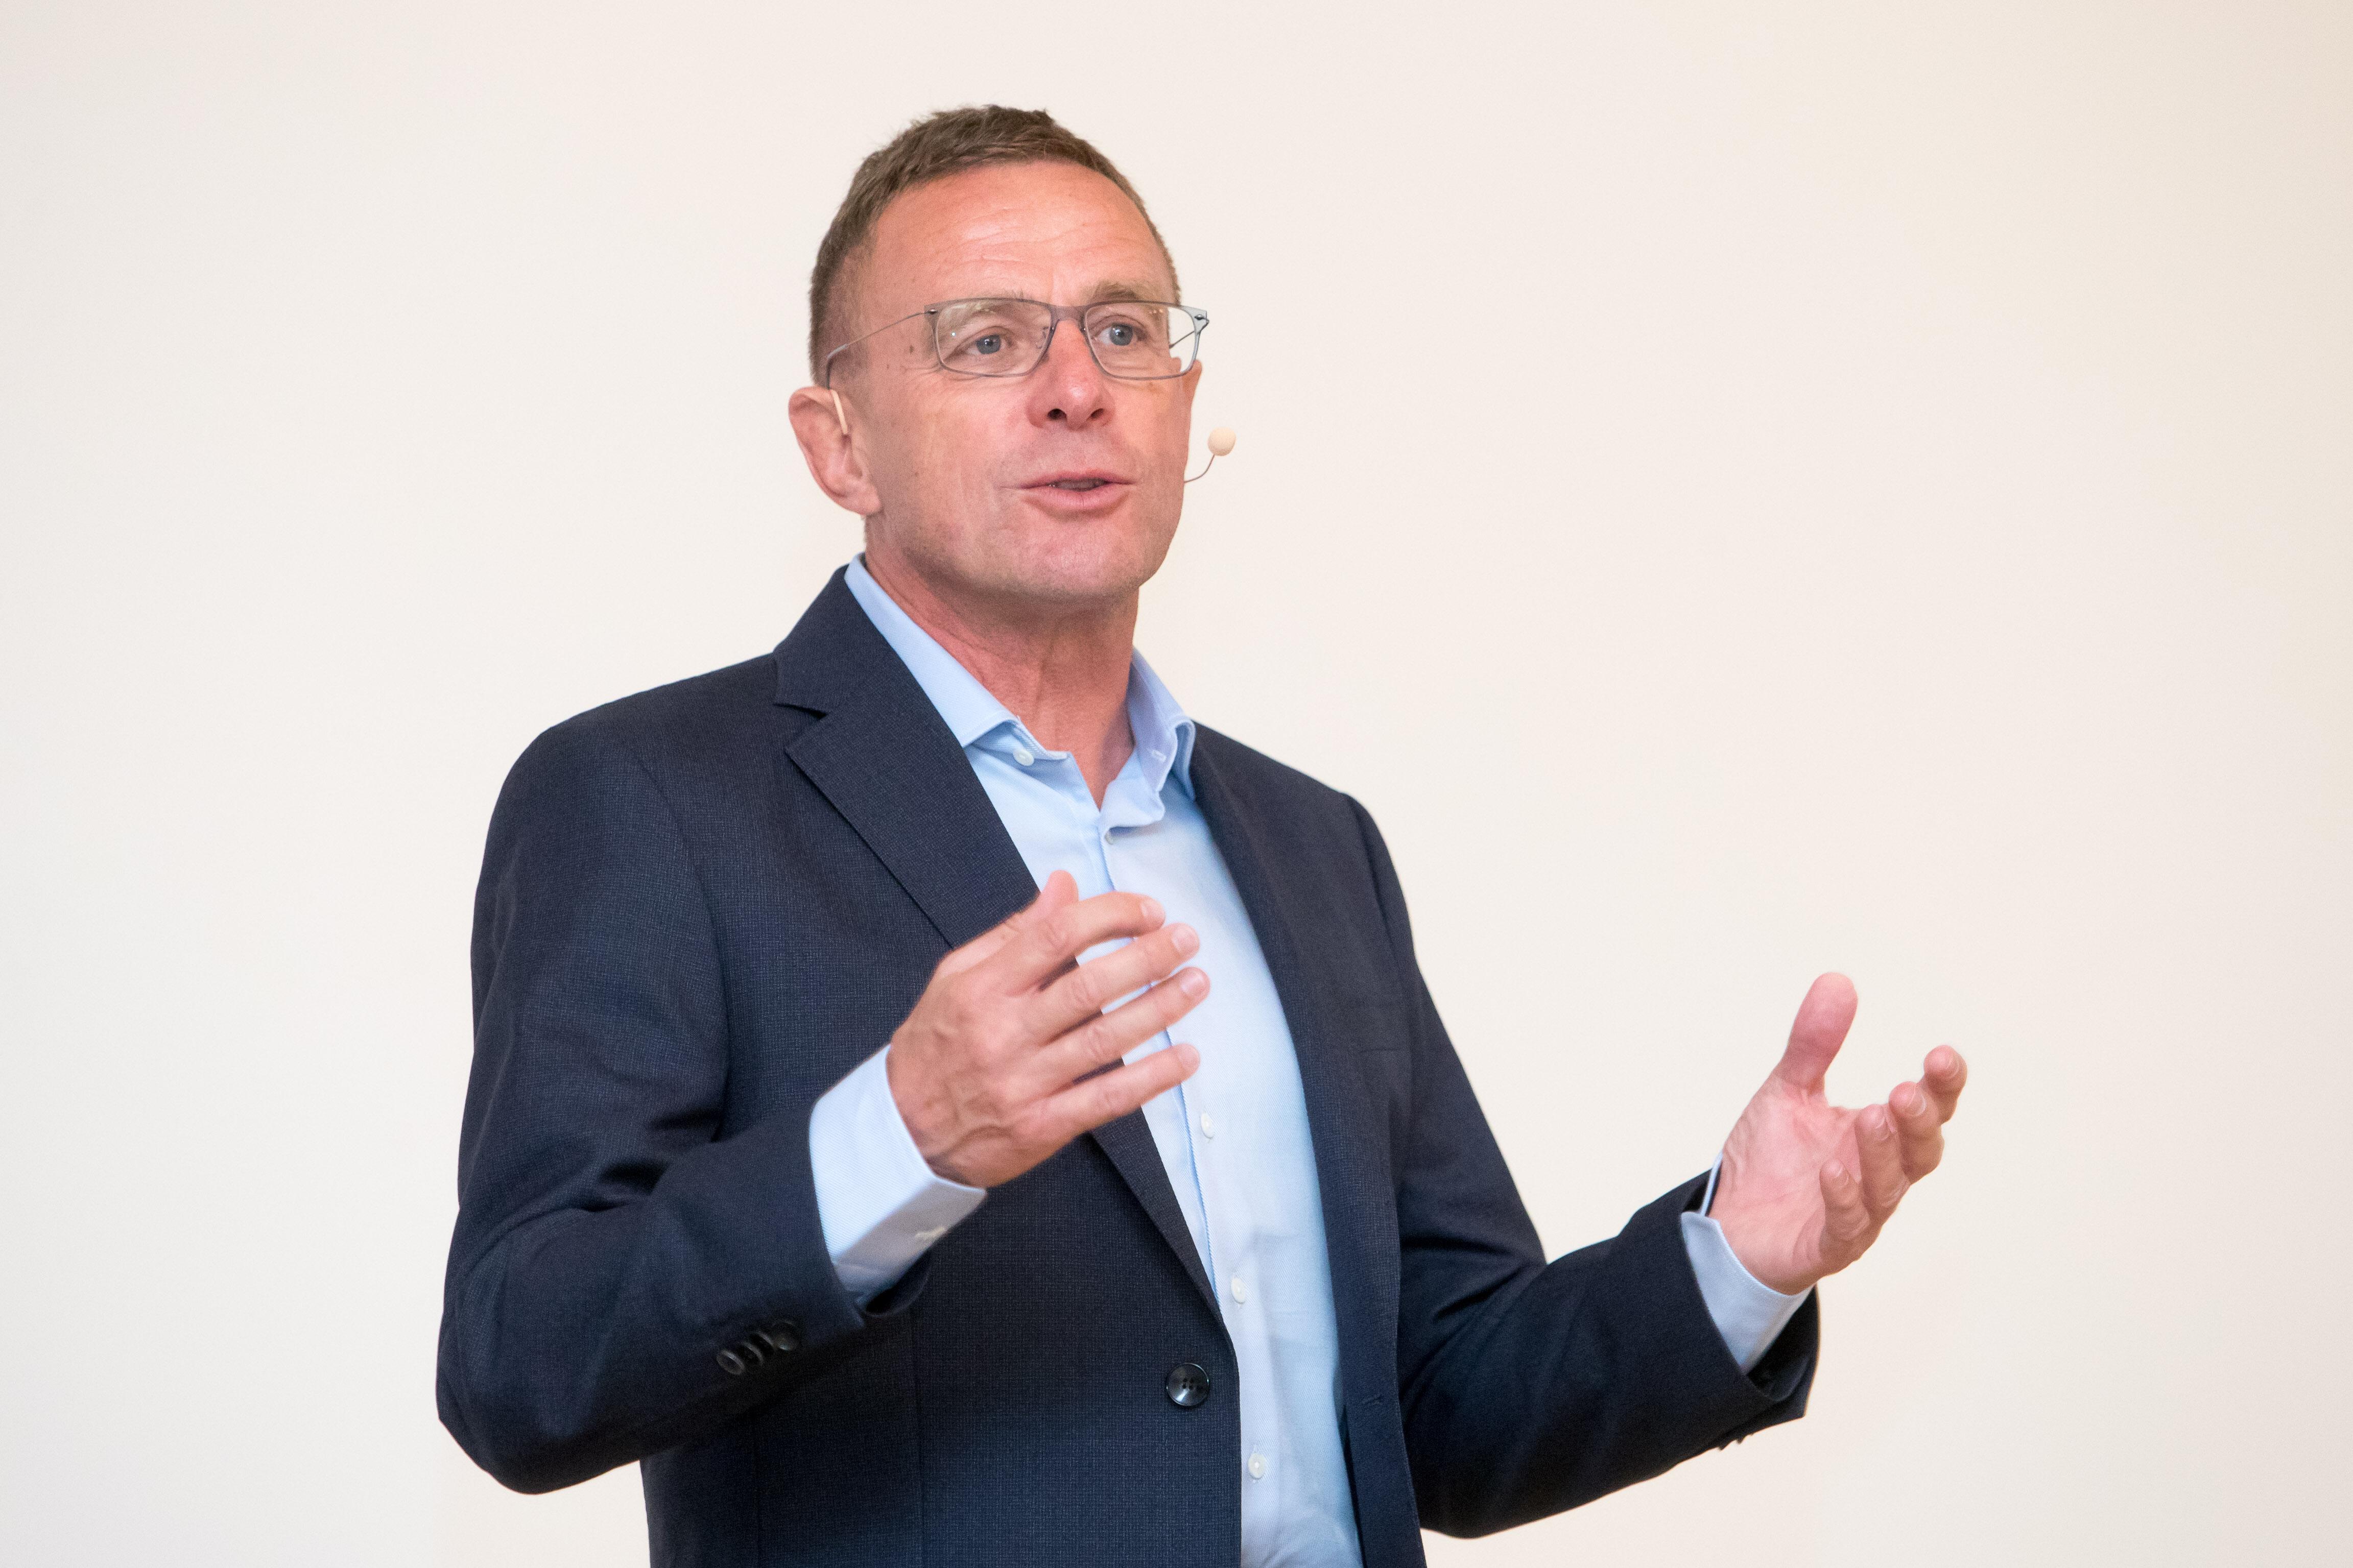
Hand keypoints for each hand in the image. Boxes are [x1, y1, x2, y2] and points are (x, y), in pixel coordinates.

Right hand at [887, 871, 1207, 1188]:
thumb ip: (1015, 933)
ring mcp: (1024, 1082)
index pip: (1056, 936)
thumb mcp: (957, 977)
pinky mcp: (1042, 1126)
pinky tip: (1187, 1057)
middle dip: (1147, 957)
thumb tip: (1064, 885)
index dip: (1110, 916)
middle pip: (1088, 985)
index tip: (1148, 911)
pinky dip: (1153, 1078)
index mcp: (983, 988)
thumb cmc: (937, 1045)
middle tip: (1186, 938)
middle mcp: (1004, 1032)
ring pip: (1105, 1040)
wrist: (903, 1131)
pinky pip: (1107, 1099)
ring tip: (1197, 983)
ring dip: (1160, 1009)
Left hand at [1709, 974, 1967, 1295]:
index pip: (1926, 1110)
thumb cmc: (1769, 1160)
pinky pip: (1848, 1225)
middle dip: (1920, 1120)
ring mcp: (1859, 1213)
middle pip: (1921, 1151)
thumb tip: (1838, 980)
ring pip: (1888, 1188)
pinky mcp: (1828, 1244)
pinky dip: (1844, 1197)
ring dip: (1884, 1153)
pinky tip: (1832, 1169)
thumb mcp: (1788, 1091)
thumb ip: (1814, 1044)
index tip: (1943, 1055)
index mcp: (1879, 1136)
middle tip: (1905, 1091)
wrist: (1727, 1223)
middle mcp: (1878, 1175)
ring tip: (1874, 1115)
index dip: (1942, 1087)